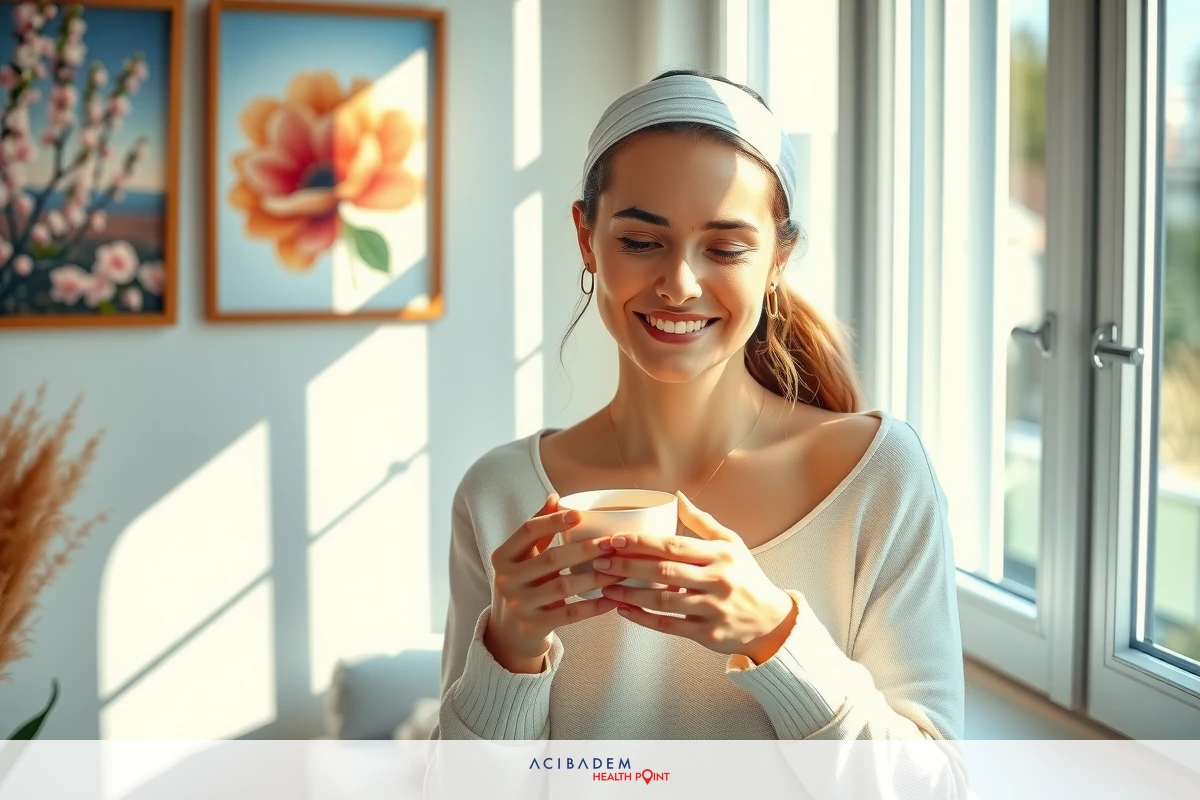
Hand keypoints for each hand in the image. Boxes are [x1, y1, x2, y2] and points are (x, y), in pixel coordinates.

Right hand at [486, 493, 624, 668]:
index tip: (579, 515)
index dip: (553, 521)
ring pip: (565, 586)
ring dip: (597, 577)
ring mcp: (519, 605)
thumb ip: (538, 530)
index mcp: (503, 556)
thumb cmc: (523, 585)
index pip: (528, 531)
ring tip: (620, 569)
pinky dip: (594, 606)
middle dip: (586, 549)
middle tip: (613, 543)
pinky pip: (571, 614)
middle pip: (552, 558)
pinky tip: (613, 598)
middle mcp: (507, 580)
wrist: (508, 633)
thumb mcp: (522, 558)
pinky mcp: (533, 626)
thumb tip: (554, 497)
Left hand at [595, 491, 796, 660]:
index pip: (674, 545)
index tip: (615, 539)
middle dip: (628, 566)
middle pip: (664, 572)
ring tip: (604, 586)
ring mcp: (713, 609)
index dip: (641, 542)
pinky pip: (668, 626)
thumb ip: (702, 522)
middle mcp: (718, 581)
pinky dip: (642, 618)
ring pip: (662, 601)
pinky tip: (622, 609)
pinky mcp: (708, 634)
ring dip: (629, 594)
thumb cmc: (746, 577)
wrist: (772, 621)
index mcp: (721, 555)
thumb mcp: (732, 544)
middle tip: (600, 562)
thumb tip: (676, 496)